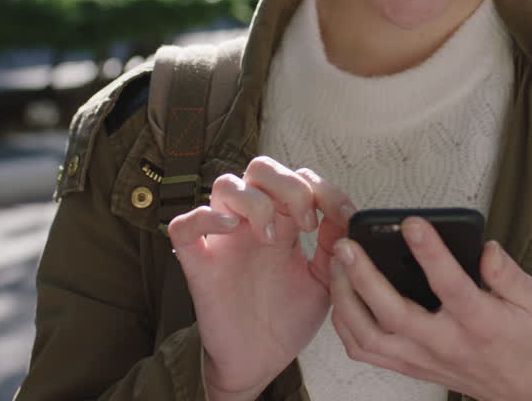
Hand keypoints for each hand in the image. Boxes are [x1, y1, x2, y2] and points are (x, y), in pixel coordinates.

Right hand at [167, 158, 352, 400]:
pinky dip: (206, 218)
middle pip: (261, 168)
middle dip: (289, 185)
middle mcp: (253, 223)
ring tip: (272, 238)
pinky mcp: (199, 263)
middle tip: (307, 223)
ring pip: (225, 185)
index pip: (299, 178)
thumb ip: (335, 248)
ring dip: (255, 201)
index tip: (343, 216)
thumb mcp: (324, 281)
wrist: (260, 362)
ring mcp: (224, 240)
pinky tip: (232, 229)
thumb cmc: (287, 319)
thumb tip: (348, 218)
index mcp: (284, 223)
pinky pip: (184, 225)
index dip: (324, 188)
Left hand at [329, 217, 531, 400]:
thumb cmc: (526, 339)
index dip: (430, 252)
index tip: (412, 223)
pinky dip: (346, 325)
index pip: (450, 285)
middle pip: (394, 313)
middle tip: (347, 244)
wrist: (524, 389)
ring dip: (346, 300)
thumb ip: (508, 273)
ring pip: (370, 335)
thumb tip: (485, 248)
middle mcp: (445, 342)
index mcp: (479, 322)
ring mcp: (422, 357)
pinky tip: (342, 297)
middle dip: (365, 276)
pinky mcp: (409, 365)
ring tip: (336, 264)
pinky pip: (366, 350)